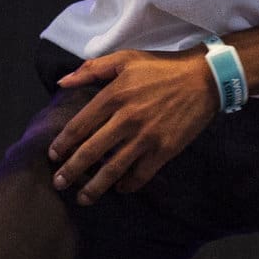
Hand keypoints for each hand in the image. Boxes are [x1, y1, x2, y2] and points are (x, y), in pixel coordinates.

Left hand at [46, 50, 219, 203]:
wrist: (205, 78)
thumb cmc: (162, 67)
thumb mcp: (125, 59)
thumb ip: (91, 69)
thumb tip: (61, 83)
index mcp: (114, 95)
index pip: (80, 125)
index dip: (63, 143)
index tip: (52, 156)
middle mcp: (127, 118)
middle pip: (91, 152)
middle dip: (71, 171)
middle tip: (58, 184)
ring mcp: (146, 137)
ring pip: (113, 169)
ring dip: (95, 187)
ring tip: (82, 198)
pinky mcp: (164, 150)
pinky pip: (141, 174)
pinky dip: (127, 185)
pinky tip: (118, 188)